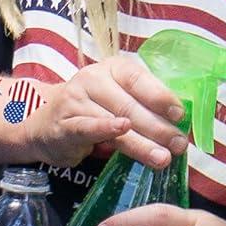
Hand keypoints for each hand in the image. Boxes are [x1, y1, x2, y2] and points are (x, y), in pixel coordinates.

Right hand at [25, 55, 188, 169]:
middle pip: (130, 104)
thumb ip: (143, 105)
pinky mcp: (65, 124)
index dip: (160, 96)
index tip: (179, 114)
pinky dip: (106, 129)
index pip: (139, 78)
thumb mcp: (118, 98)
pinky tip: (123, 132)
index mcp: (113, 68)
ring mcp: (77, 100)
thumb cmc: (93, 110)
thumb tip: (179, 125)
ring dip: (141, 142)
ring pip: (114, 121)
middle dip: (158, 127)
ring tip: (162, 157)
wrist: (46, 124)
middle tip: (179, 145)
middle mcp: (93, 79)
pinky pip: (89, 127)